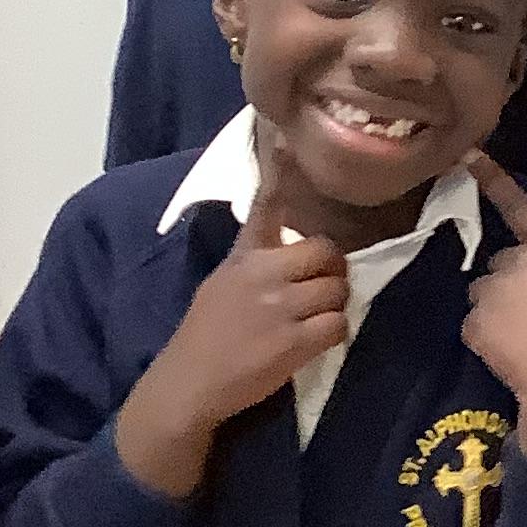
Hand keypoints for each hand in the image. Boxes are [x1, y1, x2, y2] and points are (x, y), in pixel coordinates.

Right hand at [116, 150, 350, 499]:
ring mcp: (279, 308)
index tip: (287, 141)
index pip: (266, 206)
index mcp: (244, 257)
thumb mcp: (223, 283)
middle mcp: (262, 275)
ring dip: (335, 305)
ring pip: (337, 290)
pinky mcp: (293, 343)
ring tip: (316, 319)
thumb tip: (289, 245)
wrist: (189, 385)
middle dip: (332, 271)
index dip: (278, 171)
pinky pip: (337, 324)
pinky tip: (316, 341)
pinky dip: (334, 332)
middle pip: (325, 252)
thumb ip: (255, 259)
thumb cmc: (205, 335)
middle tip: (322, 289)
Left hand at [463, 152, 526, 464]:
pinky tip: (511, 354)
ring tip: (524, 337)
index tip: (467, 154)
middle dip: (513, 281)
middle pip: (504, 263)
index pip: (520, 207)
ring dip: (498, 309)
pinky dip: (488, 338)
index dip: (493, 179)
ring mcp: (490, 292)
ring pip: (486, 294)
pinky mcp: (473, 323)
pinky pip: (476, 326)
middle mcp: (515, 262)